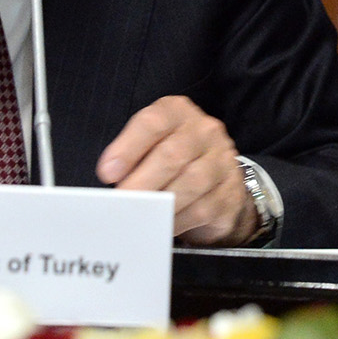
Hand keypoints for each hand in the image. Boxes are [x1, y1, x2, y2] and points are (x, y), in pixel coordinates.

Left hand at [97, 96, 255, 244]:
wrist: (220, 181)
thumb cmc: (176, 160)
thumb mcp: (154, 146)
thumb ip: (134, 157)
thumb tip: (112, 183)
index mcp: (178, 112)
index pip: (153, 122)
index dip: (128, 147)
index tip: (107, 172)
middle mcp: (204, 131)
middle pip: (172, 154)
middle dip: (142, 181)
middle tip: (122, 201)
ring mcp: (222, 160)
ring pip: (191, 182)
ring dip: (161, 203)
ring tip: (139, 217)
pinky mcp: (230, 192)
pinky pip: (202, 209)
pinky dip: (178, 220)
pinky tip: (163, 226)